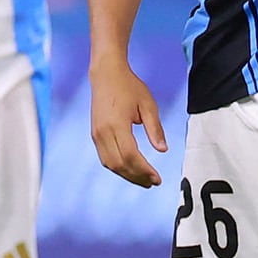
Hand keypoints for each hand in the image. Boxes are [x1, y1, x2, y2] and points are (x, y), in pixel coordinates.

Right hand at [90, 60, 169, 188]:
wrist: (105, 74)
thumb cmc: (128, 86)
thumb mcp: (148, 104)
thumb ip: (155, 128)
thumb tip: (163, 150)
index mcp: (117, 124)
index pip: (130, 155)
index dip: (144, 170)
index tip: (157, 178)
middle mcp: (103, 132)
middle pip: (119, 164)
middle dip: (136, 176)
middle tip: (153, 182)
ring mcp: (96, 134)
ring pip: (110, 164)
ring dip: (126, 174)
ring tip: (143, 180)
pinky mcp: (95, 134)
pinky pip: (105, 157)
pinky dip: (118, 167)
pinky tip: (130, 168)